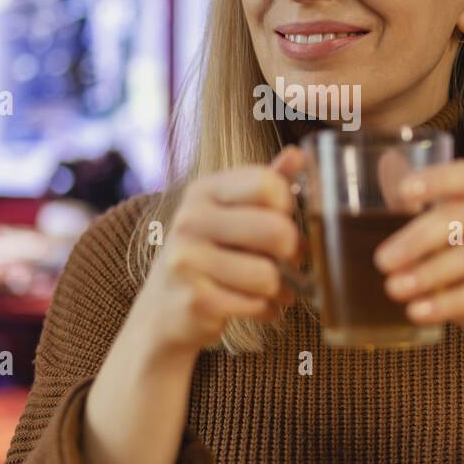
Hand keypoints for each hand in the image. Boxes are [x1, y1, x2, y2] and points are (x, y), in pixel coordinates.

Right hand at [135, 146, 305, 354]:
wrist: (164, 309)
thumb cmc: (208, 254)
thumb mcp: (230, 212)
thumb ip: (265, 184)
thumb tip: (298, 155)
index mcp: (204, 191)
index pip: (267, 184)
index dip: (288, 206)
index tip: (283, 219)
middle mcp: (191, 220)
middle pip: (276, 230)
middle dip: (292, 251)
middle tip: (288, 259)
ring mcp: (188, 261)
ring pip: (268, 275)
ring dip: (278, 287)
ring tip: (266, 285)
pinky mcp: (195, 301)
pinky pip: (257, 304)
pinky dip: (265, 309)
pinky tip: (253, 304)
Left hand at [372, 159, 463, 366]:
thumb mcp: (438, 259)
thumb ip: (413, 233)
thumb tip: (369, 198)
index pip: (463, 176)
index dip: (435, 178)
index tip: (402, 192)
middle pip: (461, 216)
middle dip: (417, 238)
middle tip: (382, 262)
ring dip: (430, 272)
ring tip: (395, 290)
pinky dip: (452, 302)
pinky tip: (421, 313)